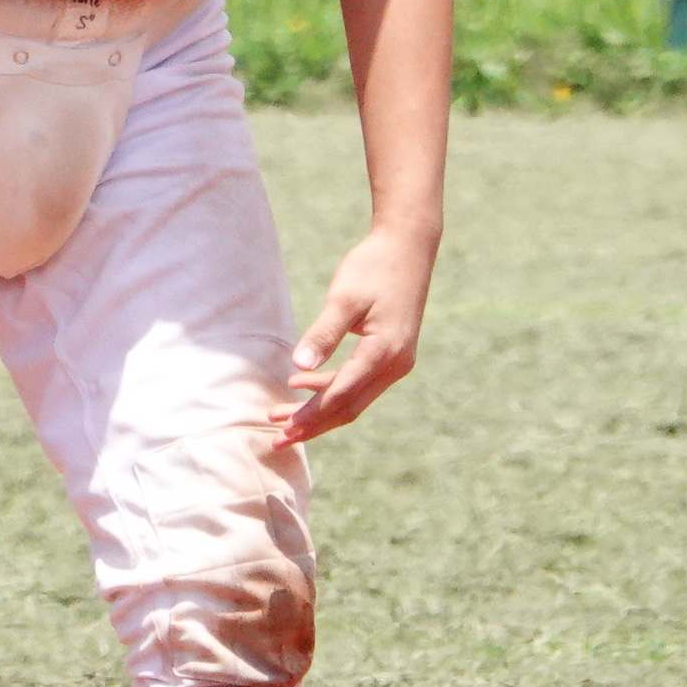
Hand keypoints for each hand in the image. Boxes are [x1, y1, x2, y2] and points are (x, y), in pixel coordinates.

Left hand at [280, 223, 437, 441]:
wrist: (408, 247)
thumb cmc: (374, 267)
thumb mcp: (344, 298)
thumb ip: (323, 334)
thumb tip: (298, 365)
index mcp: (384, 352)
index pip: (342, 394)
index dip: (312, 414)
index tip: (284, 428)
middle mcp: (395, 365)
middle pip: (349, 407)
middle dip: (312, 425)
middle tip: (278, 439)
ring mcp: (396, 362)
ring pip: (353, 398)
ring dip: (318, 409)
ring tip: (280, 415)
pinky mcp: (390, 355)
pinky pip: (358, 382)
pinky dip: (330, 388)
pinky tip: (300, 384)